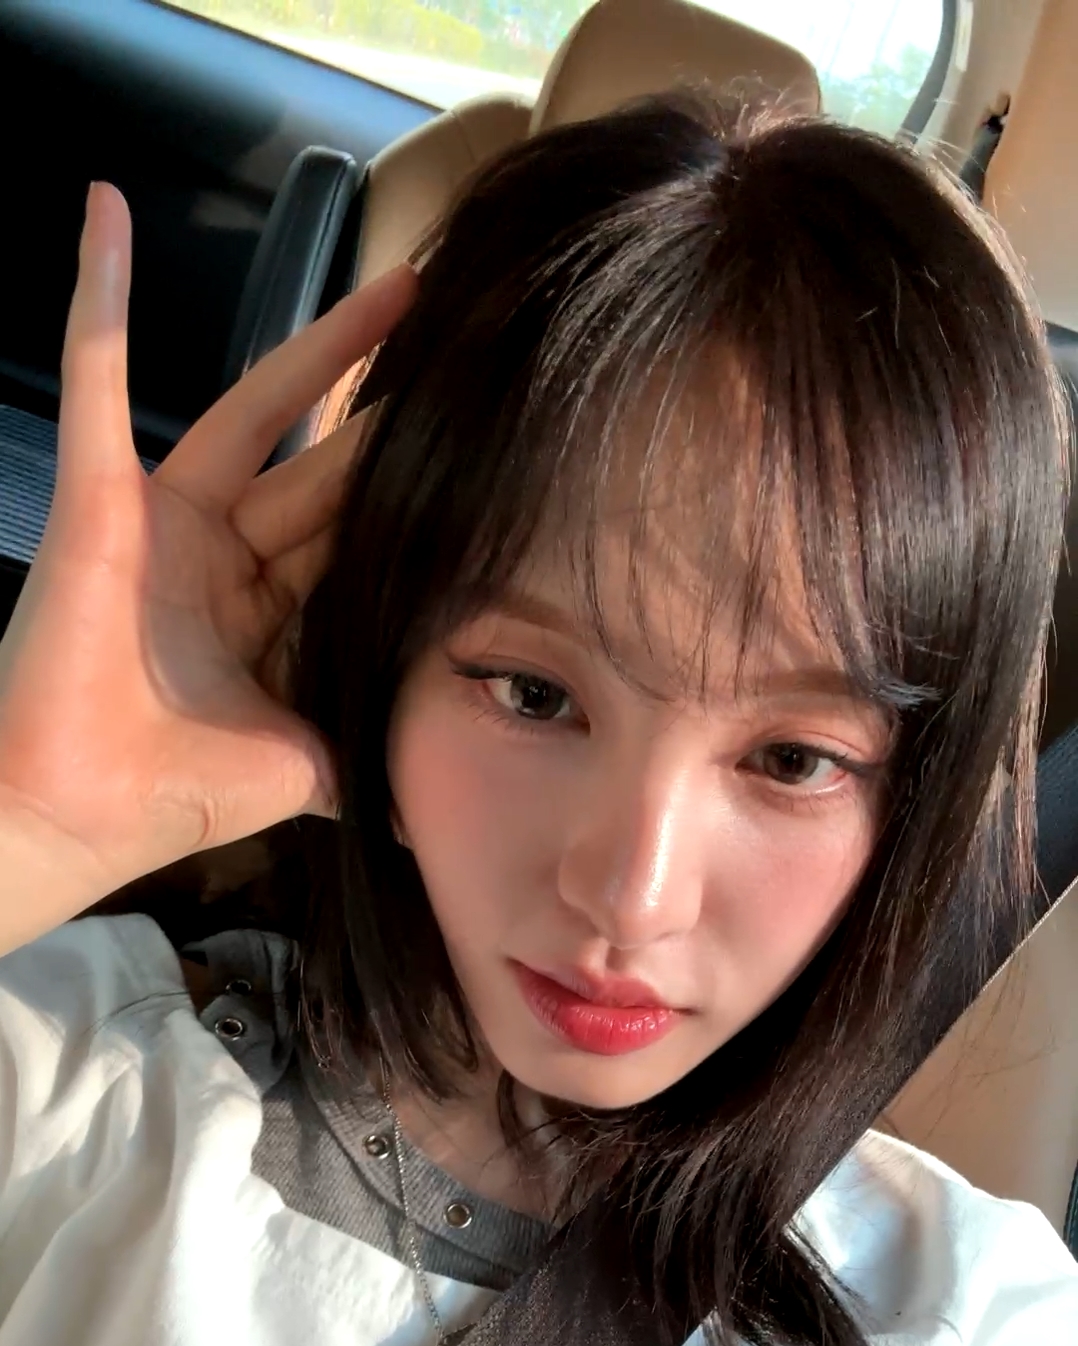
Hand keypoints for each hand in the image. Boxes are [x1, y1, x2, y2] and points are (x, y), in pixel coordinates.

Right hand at [0, 182, 413, 904]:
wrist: (75, 816)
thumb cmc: (174, 798)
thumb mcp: (302, 767)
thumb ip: (362, 751)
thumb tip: (431, 789)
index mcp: (267, 616)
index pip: (353, 537)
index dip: (413, 492)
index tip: (484, 448)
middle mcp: (224, 559)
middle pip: (325, 465)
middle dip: (395, 410)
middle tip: (469, 344)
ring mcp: (164, 521)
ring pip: (254, 409)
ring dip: (322, 345)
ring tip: (404, 286)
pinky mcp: (103, 499)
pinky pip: (95, 383)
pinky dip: (97, 300)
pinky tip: (107, 214)